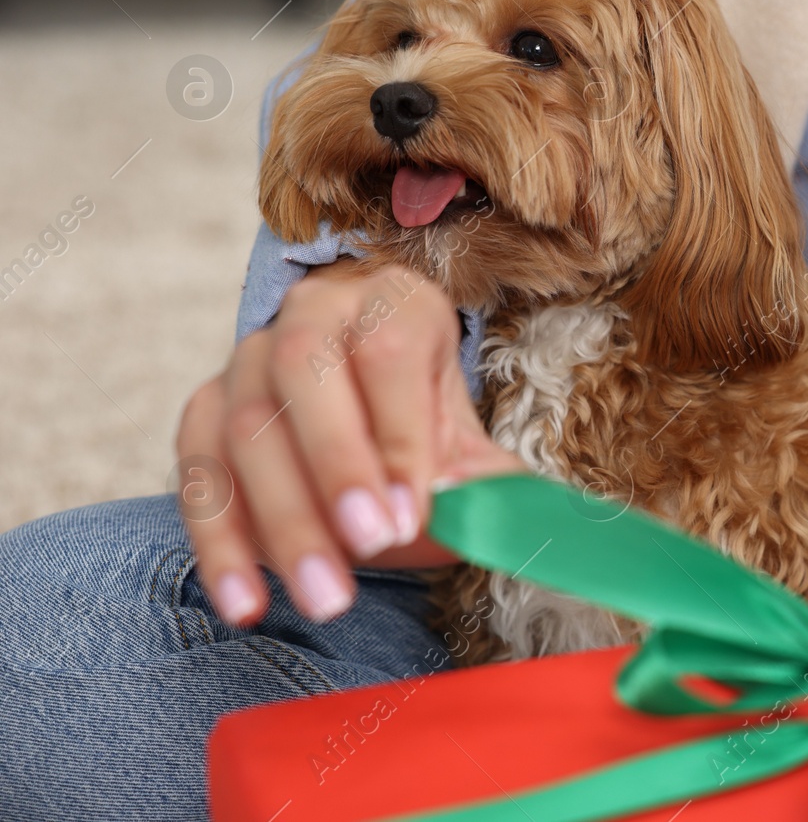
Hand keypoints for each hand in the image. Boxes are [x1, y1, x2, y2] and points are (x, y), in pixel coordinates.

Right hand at [176, 261, 518, 625]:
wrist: (365, 413)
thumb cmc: (423, 431)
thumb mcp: (468, 446)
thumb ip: (488, 485)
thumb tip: (510, 528)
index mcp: (394, 303)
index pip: (388, 353)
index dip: (401, 435)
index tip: (413, 514)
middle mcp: (313, 314)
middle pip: (305, 372)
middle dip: (337, 467)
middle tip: (370, 547)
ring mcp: (248, 359)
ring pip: (245, 428)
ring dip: (284, 521)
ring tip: (324, 597)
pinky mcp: (204, 411)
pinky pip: (199, 474)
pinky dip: (221, 544)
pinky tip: (249, 602)